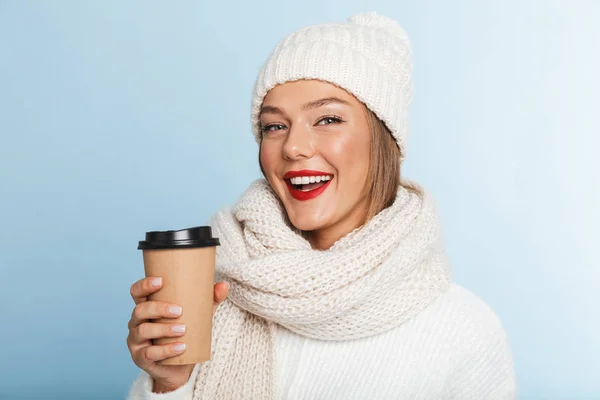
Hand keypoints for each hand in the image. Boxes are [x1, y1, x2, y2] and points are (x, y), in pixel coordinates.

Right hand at [126, 276, 229, 391]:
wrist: (181, 367)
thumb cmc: (186, 335)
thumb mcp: (199, 315)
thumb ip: (210, 300)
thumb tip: (224, 285)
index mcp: (147, 307)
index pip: (137, 292)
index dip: (144, 285)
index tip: (161, 281)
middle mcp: (137, 322)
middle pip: (140, 310)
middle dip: (159, 308)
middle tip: (179, 311)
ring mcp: (136, 341)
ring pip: (143, 331)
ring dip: (164, 329)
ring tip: (183, 330)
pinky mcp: (140, 358)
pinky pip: (149, 353)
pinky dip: (166, 350)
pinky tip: (181, 347)